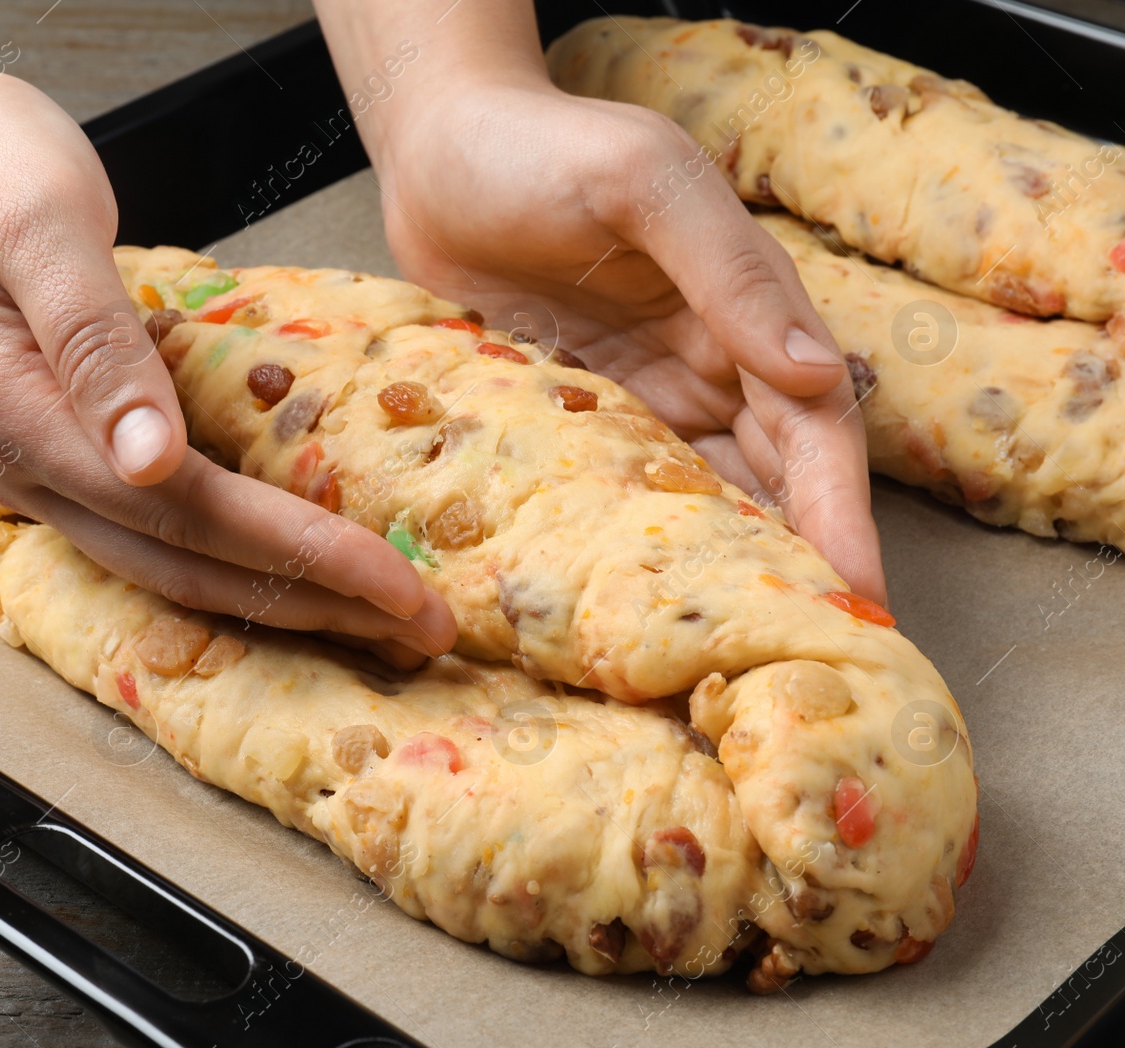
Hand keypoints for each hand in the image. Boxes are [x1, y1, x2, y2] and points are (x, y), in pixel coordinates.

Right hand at [0, 0, 454, 664]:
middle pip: (189, 566)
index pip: (188, 513)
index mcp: (24, 420)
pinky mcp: (69, 462)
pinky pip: (164, 538)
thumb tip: (150, 455)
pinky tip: (301, 574)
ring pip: (176, 568)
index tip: (395, 584)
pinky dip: (243, 566)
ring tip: (380, 619)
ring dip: (284, 600)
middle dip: (314, 603)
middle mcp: (29, 473)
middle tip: (423, 630)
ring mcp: (44, 478)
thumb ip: (92, 337)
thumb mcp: (35, 222)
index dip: (298, 555)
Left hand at [312, 0, 884, 603]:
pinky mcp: (578, 414)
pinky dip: (637, 540)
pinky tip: (636, 598)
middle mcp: (708, 360)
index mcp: (746, 307)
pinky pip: (621, 489)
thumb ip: (724, 270)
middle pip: (773, 478)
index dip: (840, 511)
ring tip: (726, 649)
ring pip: (702, 496)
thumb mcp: (644, 186)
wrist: (438, 152)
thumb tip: (814, 368)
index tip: (857, 595)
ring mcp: (641, 394)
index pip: (817, 425)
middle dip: (794, 561)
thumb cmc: (542, 149)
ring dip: (719, 565)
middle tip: (798, 652)